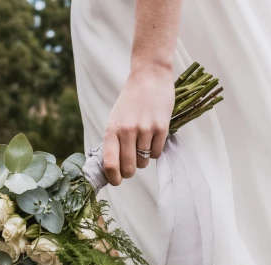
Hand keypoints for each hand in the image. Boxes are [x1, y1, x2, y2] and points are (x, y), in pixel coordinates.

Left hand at [103, 65, 174, 185]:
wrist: (150, 77)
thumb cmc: (130, 102)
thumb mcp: (114, 119)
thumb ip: (113, 142)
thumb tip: (111, 169)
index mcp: (112, 130)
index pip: (109, 163)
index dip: (113, 178)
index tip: (116, 181)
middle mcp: (127, 131)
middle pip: (129, 168)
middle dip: (130, 172)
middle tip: (131, 167)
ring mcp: (145, 129)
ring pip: (143, 162)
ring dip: (143, 159)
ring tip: (142, 143)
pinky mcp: (161, 127)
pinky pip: (156, 153)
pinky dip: (154, 151)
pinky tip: (152, 138)